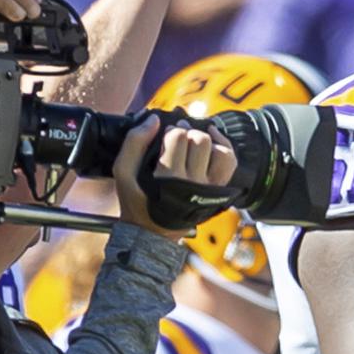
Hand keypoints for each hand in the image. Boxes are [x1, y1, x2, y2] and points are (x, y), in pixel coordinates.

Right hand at [113, 116, 238, 238]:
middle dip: (187, 133)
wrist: (152, 233)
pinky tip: (212, 140)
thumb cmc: (136, 202)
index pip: (178, 138)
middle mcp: (194, 184)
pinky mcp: (219, 192)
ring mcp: (210, 189)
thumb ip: (133, 142)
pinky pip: (230, 164)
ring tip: (194, 140)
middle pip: (200, 141)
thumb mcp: (123, 172)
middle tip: (177, 137)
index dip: (169, 131)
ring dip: (208, 140)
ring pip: (221, 151)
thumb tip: (153, 120)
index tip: (163, 136)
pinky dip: (224, 148)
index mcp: (169, 179)